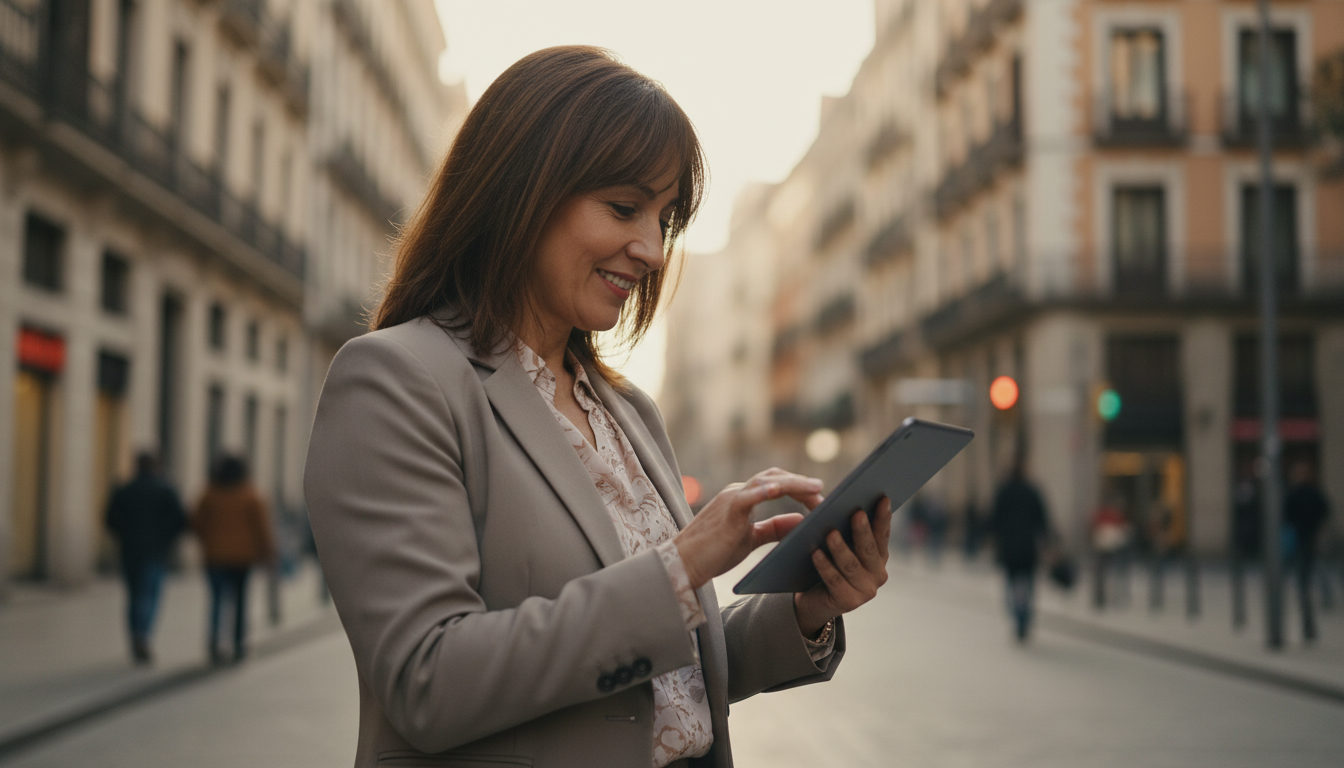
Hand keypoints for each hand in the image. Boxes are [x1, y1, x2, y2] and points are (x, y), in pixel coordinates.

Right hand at [675, 468, 824, 589]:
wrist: (683, 564)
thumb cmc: (714, 552)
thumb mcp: (751, 539)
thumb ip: (774, 528)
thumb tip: (801, 520)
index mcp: (744, 498)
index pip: (777, 484)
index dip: (800, 488)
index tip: (820, 499)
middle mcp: (738, 492)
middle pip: (776, 477)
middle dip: (801, 483)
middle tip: (823, 493)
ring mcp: (732, 499)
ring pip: (767, 481)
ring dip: (794, 484)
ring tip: (815, 489)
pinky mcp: (727, 511)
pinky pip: (747, 496)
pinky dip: (764, 491)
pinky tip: (780, 490)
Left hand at [793, 497, 891, 635]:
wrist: (814, 600)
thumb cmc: (827, 562)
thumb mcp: (834, 539)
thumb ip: (834, 520)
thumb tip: (823, 500)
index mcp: (879, 556)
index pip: (882, 534)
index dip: (883, 517)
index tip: (883, 498)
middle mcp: (877, 574)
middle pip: (869, 549)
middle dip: (863, 530)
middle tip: (857, 512)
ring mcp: (866, 591)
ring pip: (851, 565)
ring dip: (841, 548)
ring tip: (830, 533)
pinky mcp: (848, 602)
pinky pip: (834, 580)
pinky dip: (824, 566)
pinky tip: (815, 553)